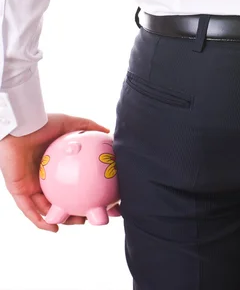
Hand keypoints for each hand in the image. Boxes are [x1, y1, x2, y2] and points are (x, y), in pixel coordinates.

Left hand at [0, 113, 109, 231]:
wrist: (20, 125)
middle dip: (76, 210)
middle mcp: (44, 176)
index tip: (101, 198)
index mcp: (55, 164)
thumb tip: (108, 132)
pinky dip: (40, 222)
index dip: (87, 192)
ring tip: (78, 223)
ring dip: (62, 219)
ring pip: (47, 209)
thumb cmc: (42, 123)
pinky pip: (29, 210)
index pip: (74, 182)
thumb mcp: (69, 123)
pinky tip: (53, 228)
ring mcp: (30, 185)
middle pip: (62, 199)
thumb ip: (88, 127)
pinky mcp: (18, 190)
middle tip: (91, 214)